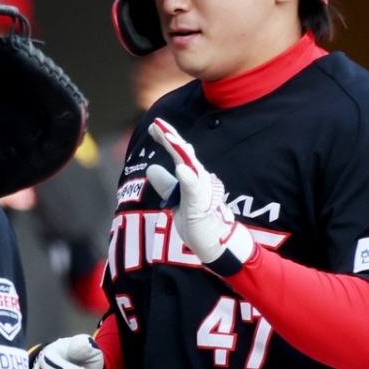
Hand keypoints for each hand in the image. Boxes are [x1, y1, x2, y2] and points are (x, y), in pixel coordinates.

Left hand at [145, 118, 253, 268]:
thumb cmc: (199, 222)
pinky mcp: (202, 205)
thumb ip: (166, 184)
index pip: (178, 153)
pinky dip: (188, 179)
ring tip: (167, 138)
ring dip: (178, 151)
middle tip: (157, 125)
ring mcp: (202, 191)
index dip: (166, 138)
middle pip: (183, 154)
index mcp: (192, 177)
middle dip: (171, 138)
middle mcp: (199, 179)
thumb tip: (152, 168)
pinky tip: (181, 169)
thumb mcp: (176, 200)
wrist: (216, 243)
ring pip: (190, 166)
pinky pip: (195, 190)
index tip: (153, 126)